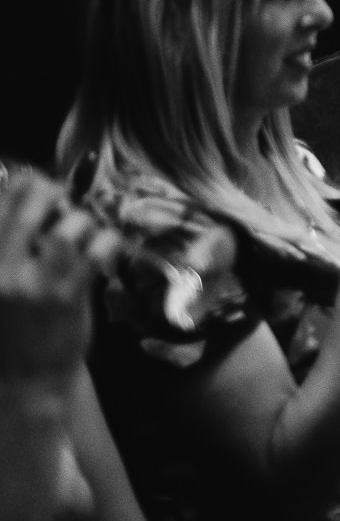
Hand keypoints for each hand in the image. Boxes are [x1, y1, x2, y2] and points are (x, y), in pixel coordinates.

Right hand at [0, 173, 118, 390]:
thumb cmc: (9, 330)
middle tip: (57, 193)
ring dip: (81, 220)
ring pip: (70, 224)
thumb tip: (22, 197)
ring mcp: (36, 281)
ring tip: (80, 230)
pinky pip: (98, 247)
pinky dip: (107, 239)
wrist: (25, 381)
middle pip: (30, 203)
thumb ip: (10, 248)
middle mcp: (2, 270)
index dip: (18, 184)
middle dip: (48, 190)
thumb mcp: (0, 283)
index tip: (30, 178)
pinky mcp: (70, 293)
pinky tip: (104, 246)